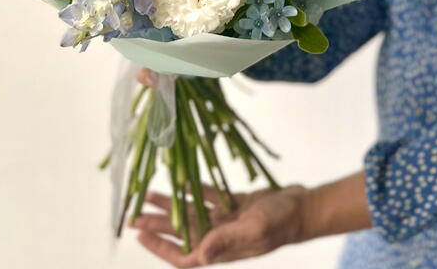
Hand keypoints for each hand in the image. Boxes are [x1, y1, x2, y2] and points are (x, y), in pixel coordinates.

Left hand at [132, 183, 309, 265]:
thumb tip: (200, 254)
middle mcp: (219, 236)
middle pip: (180, 232)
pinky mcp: (235, 205)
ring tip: (148, 194)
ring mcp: (226, 220)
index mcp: (221, 249)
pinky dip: (194, 189)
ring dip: (170, 205)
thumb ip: (226, 240)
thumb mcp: (254, 229)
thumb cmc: (281, 221)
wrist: (303, 208)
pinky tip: (180, 180)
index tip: (140, 236)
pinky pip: (208, 196)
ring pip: (190, 212)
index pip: (182, 255)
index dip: (160, 248)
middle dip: (156, 224)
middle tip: (133, 215)